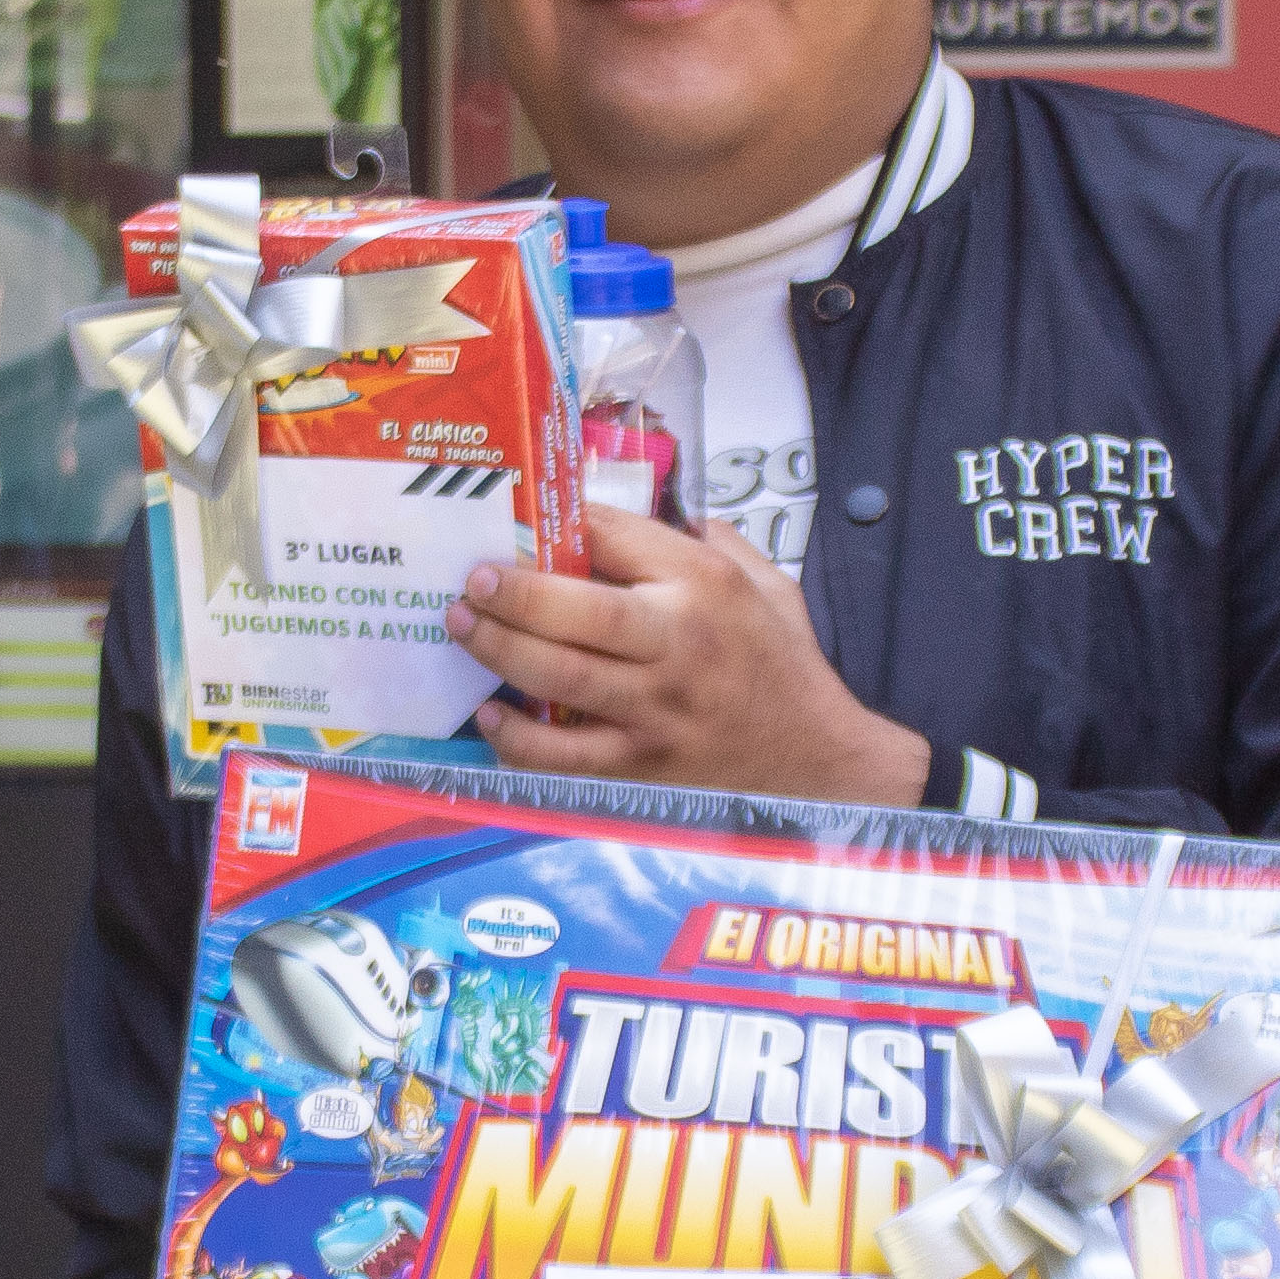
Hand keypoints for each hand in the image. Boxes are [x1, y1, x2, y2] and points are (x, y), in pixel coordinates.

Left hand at [453, 509, 936, 804]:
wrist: (817, 762)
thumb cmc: (783, 665)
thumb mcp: (765, 582)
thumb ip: (707, 540)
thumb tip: (633, 513)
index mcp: (706, 585)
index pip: (617, 536)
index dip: (562, 522)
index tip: (521, 516)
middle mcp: (678, 642)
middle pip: (577, 611)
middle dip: (513, 591)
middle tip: (471, 578)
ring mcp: (655, 710)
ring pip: (559, 677)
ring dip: (499, 649)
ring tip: (461, 626)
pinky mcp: (639, 765)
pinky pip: (562, 755)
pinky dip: (517, 738)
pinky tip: (490, 717)